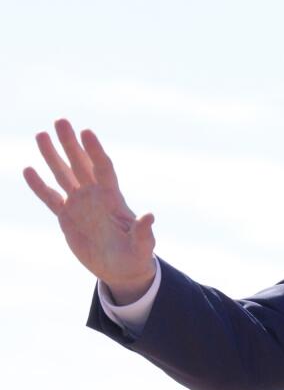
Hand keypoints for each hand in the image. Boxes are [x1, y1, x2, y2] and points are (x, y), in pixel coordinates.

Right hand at [23, 119, 156, 303]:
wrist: (122, 269)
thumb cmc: (136, 257)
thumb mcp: (142, 246)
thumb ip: (143, 232)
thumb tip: (149, 216)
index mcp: (114, 199)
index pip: (103, 168)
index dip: (95, 151)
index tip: (86, 132)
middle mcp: (95, 197)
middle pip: (81, 164)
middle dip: (71, 144)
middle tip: (60, 120)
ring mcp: (80, 205)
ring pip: (64, 175)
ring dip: (53, 156)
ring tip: (41, 134)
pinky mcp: (67, 217)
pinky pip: (50, 198)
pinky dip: (39, 185)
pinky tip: (28, 170)